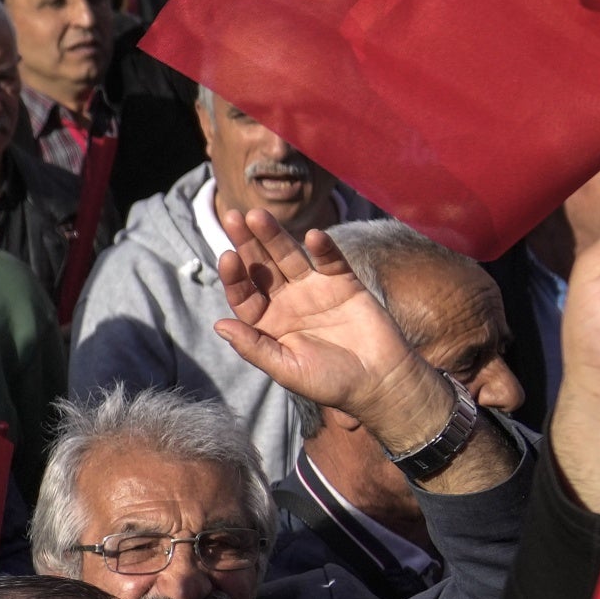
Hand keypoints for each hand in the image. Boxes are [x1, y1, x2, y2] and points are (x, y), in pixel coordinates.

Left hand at [209, 207, 450, 450]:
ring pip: (289, 256)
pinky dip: (323, 248)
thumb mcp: (288, 369)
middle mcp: (287, 302)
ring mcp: (315, 289)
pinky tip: (313, 236)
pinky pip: (330, 260)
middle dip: (246, 242)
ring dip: (275, 236)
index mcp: (268, 323)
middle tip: (232, 217)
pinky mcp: (344, 282)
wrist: (380, 382)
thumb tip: (218, 324)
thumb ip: (255, 347)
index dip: (234, 276)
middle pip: (261, 267)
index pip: (244, 295)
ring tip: (258, 215)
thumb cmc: (331, 382)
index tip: (227, 256)